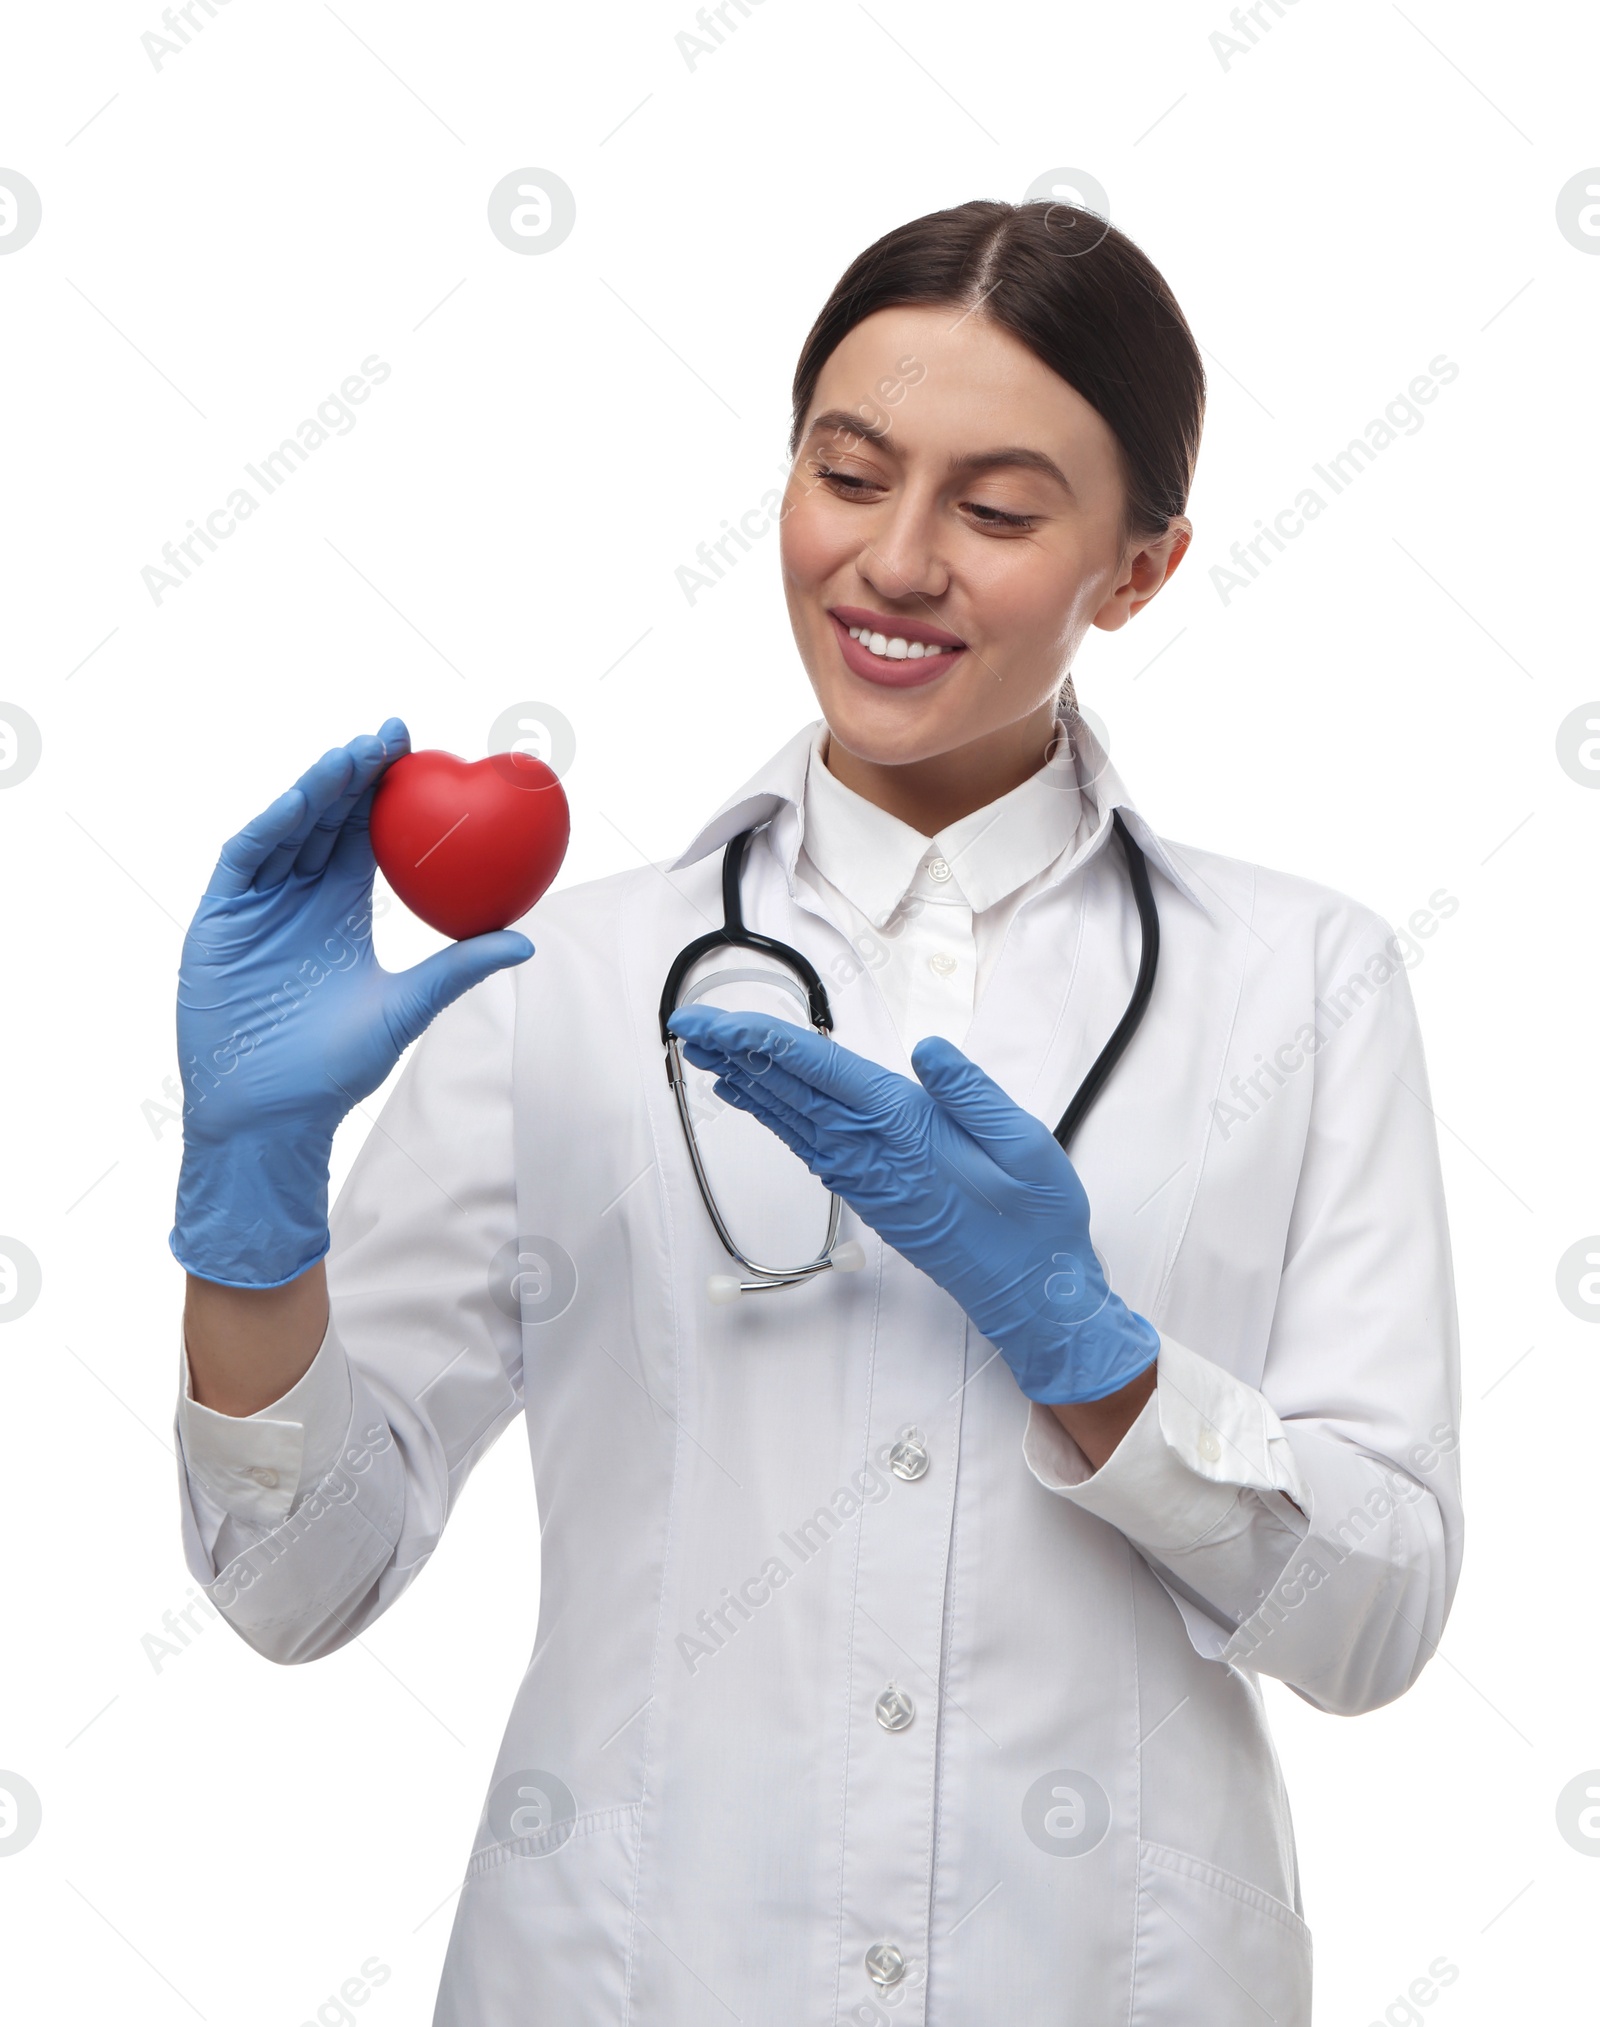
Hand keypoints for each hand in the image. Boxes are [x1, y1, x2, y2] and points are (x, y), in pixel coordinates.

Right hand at [172, 719, 533, 1287]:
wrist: (270, 1114)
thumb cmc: (335, 1070)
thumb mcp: (406, 1009)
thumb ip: (457, 970)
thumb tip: (527, 943)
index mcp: (340, 909)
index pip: (367, 837)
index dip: (390, 793)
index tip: (424, 754)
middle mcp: (298, 897)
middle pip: (327, 820)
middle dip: (355, 773)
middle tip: (393, 735)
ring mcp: (256, 905)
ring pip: (288, 829)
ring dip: (317, 790)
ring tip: (353, 755)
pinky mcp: (219, 919)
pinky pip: (246, 860)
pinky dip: (272, 826)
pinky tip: (301, 800)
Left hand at [667, 1007, 1158, 1404]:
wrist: (1028, 1294)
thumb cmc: (1033, 1221)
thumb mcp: (1021, 1143)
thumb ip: (968, 1091)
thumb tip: (923, 1049)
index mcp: (904, 1128)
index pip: (817, 1070)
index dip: (758, 1038)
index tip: (712, 1020)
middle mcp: (871, 1152)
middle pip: (788, 1090)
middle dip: (734, 1052)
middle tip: (688, 1023)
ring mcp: (865, 1176)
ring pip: (791, 1118)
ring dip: (747, 1081)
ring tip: (708, 1051)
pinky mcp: (869, 1192)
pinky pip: (807, 1143)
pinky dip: (774, 1114)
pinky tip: (757, 1100)